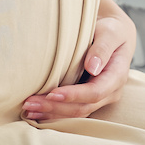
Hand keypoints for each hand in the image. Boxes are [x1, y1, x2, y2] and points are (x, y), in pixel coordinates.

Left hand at [22, 0, 135, 119]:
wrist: (113, 35)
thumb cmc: (111, 30)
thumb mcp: (111, 32)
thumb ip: (103, 48)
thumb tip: (92, 68)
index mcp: (116, 76)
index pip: (95, 92)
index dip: (73, 95)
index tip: (52, 93)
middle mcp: (109, 92)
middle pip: (82, 108)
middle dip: (56, 107)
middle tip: (30, 103)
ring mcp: (99, 99)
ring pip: (76, 114)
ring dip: (52, 114)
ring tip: (28, 110)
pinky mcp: (87, 99)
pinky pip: (71, 111)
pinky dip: (53, 113)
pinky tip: (36, 112)